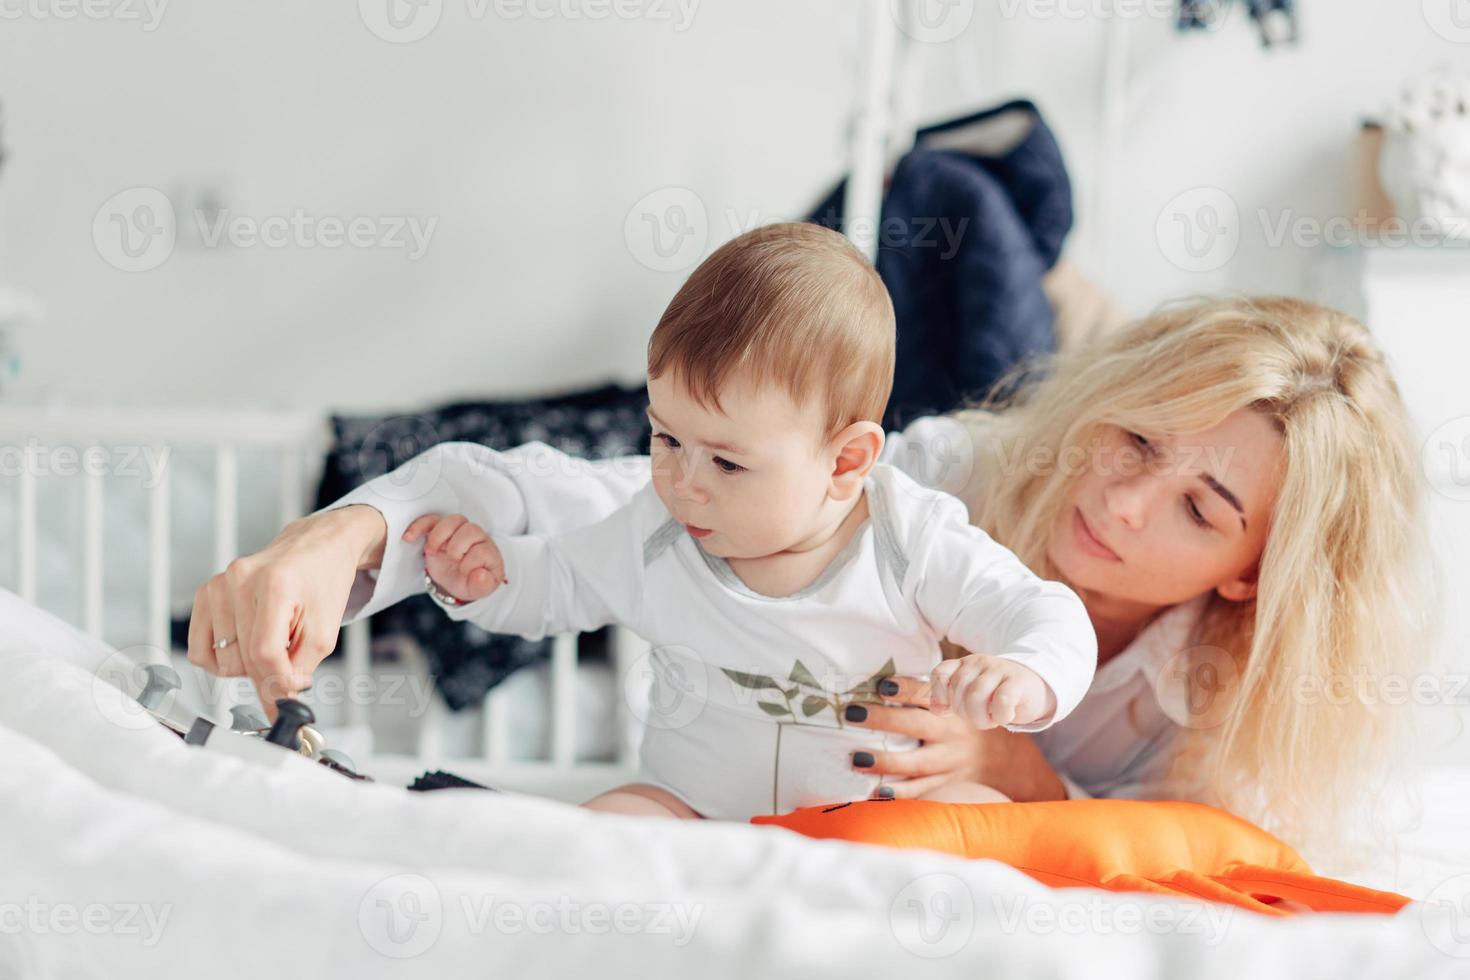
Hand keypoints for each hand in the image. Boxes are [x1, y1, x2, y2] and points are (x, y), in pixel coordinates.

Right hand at [186, 504, 385, 722]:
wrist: (317, 547)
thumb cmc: (323, 582)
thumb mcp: (325, 630)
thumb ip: (300, 668)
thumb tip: (277, 700)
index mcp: (274, 585)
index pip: (264, 653)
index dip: (278, 682)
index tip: (289, 696)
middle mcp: (240, 580)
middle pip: (243, 660)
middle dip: (269, 674)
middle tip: (290, 665)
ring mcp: (219, 584)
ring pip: (221, 660)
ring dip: (247, 665)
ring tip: (272, 642)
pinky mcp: (206, 592)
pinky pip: (200, 649)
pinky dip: (222, 658)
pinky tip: (246, 644)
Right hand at [402, 513, 506, 602]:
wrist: (458, 578)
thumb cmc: (471, 581)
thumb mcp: (480, 589)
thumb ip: (483, 585)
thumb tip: (480, 576)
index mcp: (488, 552)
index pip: (483, 550)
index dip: (472, 561)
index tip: (464, 571)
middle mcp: (476, 538)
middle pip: (469, 529)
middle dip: (457, 546)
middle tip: (451, 559)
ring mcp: (457, 532)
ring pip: (452, 521)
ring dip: (439, 535)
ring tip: (431, 552)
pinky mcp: (440, 531)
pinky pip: (430, 521)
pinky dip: (419, 526)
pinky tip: (410, 537)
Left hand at [845, 674, 1067, 800]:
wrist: (1011, 762)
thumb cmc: (971, 724)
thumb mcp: (963, 701)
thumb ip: (933, 691)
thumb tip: (885, 681)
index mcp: (953, 709)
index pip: (927, 694)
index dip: (906, 688)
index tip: (882, 685)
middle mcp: (952, 734)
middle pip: (915, 725)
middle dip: (883, 719)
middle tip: (851, 713)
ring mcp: (951, 763)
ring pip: (916, 762)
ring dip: (885, 761)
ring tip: (856, 759)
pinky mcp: (950, 786)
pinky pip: (923, 792)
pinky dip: (901, 794)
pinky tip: (876, 792)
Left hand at [928, 653, 1055, 728]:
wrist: (1034, 687)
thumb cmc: (997, 695)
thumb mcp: (970, 696)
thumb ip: (950, 701)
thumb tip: (936, 709)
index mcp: (963, 665)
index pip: (940, 674)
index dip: (941, 696)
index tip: (951, 709)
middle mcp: (978, 662)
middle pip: (959, 691)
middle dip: (966, 714)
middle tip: (981, 717)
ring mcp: (998, 668)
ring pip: (976, 696)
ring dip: (981, 718)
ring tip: (991, 719)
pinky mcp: (1017, 680)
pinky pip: (1002, 700)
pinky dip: (1001, 716)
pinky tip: (1006, 716)